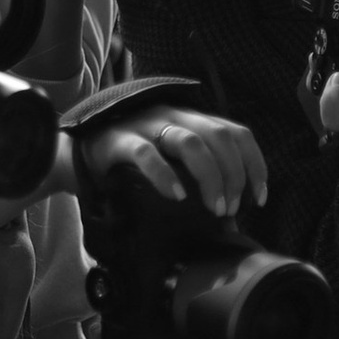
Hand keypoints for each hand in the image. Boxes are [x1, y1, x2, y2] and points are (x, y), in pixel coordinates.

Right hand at [78, 105, 267, 216]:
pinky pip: (145, 153)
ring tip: (213, 208)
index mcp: (194, 122)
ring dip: (210, 177)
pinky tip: (176, 196)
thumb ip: (202, 183)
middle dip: (234, 175)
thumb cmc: (136, 166)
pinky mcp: (119, 140)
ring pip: (190, 142)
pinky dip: (165, 175)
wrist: (80, 156)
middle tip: (230, 209)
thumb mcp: (176, 168)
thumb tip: (232, 220)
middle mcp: (175, 117)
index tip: (258, 199)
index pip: (238, 134)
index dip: (254, 165)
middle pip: (219, 136)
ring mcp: (147, 125)